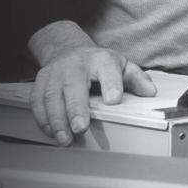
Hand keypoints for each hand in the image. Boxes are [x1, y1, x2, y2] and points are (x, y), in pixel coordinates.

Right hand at [28, 21, 155, 145]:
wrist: (69, 50)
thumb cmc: (99, 64)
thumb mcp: (122, 65)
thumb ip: (136, 79)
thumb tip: (150, 92)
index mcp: (102, 60)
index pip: (108, 70)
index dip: (111, 84)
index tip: (114, 100)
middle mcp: (76, 64)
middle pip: (73, 85)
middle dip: (75, 108)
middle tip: (80, 128)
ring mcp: (56, 72)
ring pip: (51, 95)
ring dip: (56, 119)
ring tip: (64, 138)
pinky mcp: (40, 81)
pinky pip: (37, 100)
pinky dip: (42, 118)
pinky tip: (50, 131)